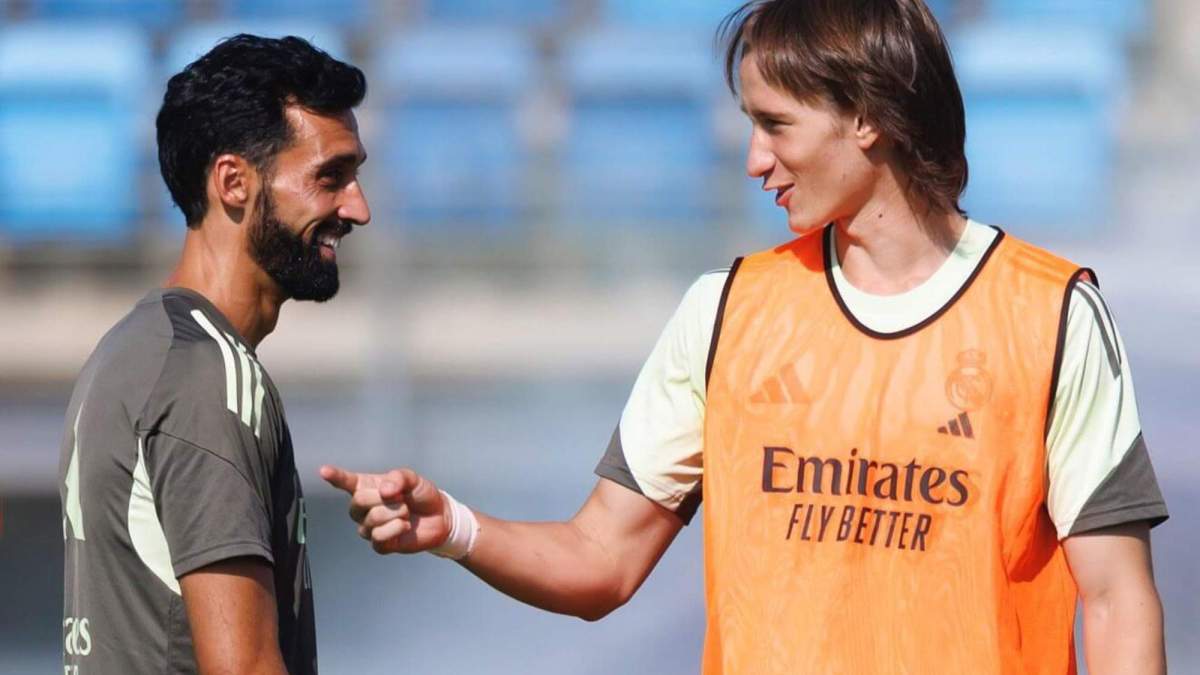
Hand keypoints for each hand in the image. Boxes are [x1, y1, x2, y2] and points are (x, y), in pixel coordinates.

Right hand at [319, 465, 450, 554]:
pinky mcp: (380, 544)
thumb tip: (384, 490)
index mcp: (367, 487)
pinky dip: (395, 530)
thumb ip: (398, 478)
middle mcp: (363, 508)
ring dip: (393, 514)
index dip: (335, 476)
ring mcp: (369, 527)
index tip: (324, 471)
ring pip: (370, 521)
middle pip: (358, 502)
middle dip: (382, 499)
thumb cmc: (421, 494)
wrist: (439, 516)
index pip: (346, 482)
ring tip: (405, 512)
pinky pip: (378, 538)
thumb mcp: (413, 479)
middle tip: (401, 499)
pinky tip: (405, 526)